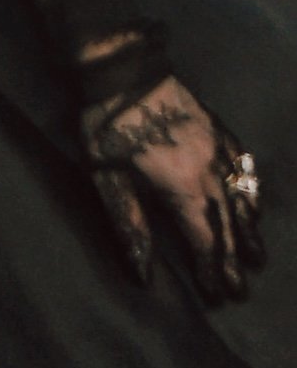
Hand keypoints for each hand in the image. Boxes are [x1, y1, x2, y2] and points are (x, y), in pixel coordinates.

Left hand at [86, 73, 264, 301]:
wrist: (125, 69)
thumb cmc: (110, 127)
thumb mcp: (108, 181)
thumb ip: (130, 227)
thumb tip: (145, 275)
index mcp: (183, 191)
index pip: (205, 243)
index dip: (212, 273)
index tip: (218, 297)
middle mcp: (211, 175)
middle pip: (228, 227)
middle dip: (235, 261)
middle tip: (242, 292)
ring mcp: (220, 151)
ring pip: (242, 200)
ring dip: (250, 232)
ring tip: (258, 258)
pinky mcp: (220, 130)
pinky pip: (245, 167)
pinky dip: (253, 191)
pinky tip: (256, 204)